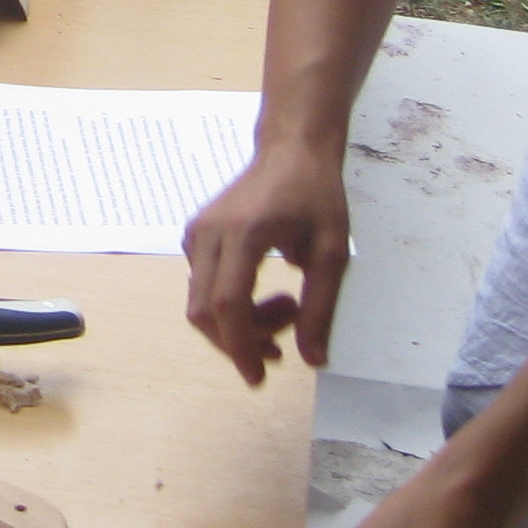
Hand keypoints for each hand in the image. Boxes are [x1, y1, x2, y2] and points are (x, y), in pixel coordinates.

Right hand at [183, 136, 350, 383]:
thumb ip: (320, 309)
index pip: (228, 304)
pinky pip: (203, 287)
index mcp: (243, 234)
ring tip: (287, 311)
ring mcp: (196, 234)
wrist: (291, 150)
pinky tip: (265, 295)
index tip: (258, 378)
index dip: (240, 347)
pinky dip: (230, 306)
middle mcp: (209, 234)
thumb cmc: (316, 195)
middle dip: (239, 343)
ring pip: (201, 302)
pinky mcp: (195, 237)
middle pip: (205, 310)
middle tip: (282, 349)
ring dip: (239, 325)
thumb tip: (313, 360)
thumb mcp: (332, 254)